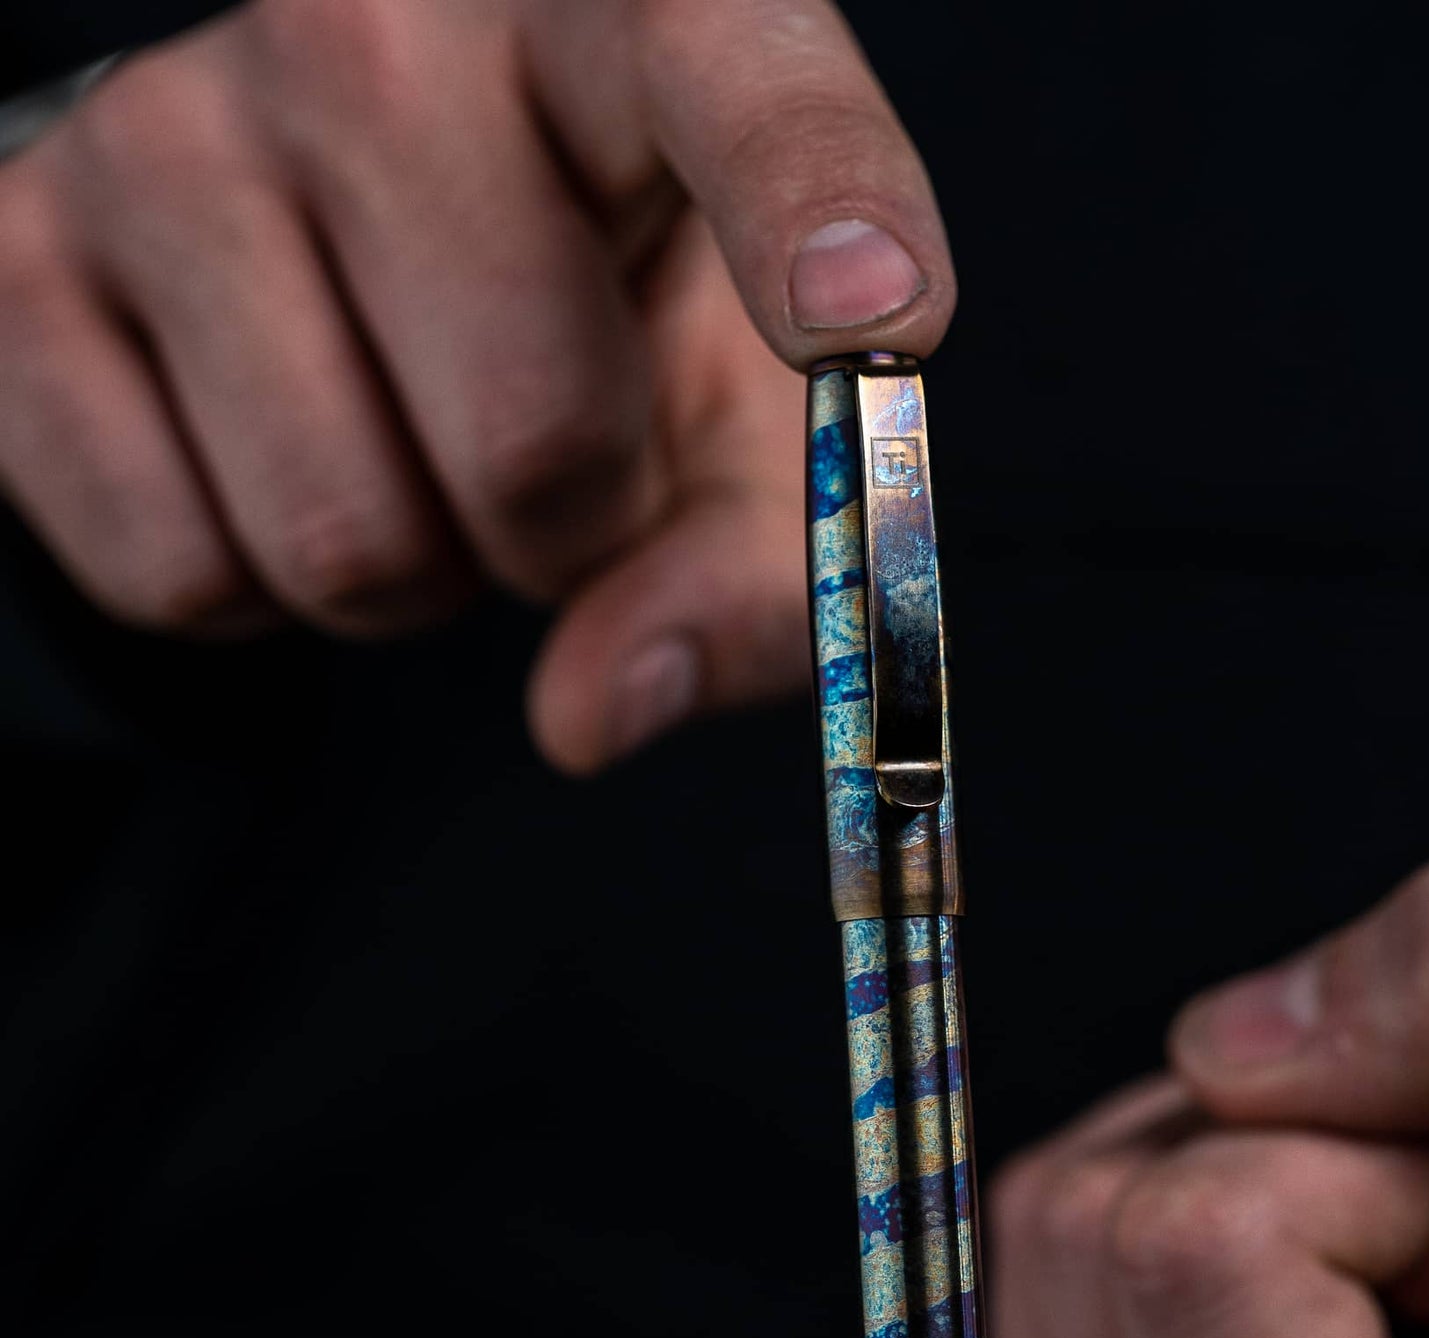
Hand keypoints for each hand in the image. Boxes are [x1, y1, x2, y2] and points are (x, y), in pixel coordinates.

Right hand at [0, 0, 951, 766]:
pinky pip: (183, 575)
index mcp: (623, 12)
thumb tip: (601, 710)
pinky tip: (285, 445)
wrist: (351, 204)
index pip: (745, 92)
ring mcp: (171, 128)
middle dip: (569, 527)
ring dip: (424, 568)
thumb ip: (755, 569)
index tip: (876, 320)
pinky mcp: (18, 255)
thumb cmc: (602, 299)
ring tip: (415, 432)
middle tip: (555, 442)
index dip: (816, 213)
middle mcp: (376, 20)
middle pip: (531, 444)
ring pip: (345, 542)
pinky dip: (266, 585)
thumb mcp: (742, 416)